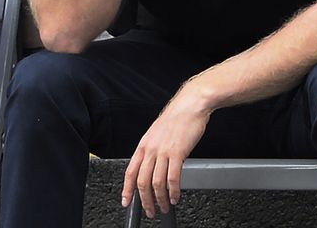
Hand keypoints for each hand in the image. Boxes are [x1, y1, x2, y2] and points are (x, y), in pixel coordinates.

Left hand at [121, 84, 211, 218]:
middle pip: (142, 181)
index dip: (127, 189)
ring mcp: (163, 151)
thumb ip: (152, 150)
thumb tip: (150, 167)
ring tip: (164, 206)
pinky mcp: (177, 153)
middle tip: (150, 211)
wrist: (190, 105)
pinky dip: (173, 191)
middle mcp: (150, 149)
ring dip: (160, 199)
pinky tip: (175, 196)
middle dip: (145, 200)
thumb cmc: (176, 118)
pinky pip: (173, 178)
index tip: (127, 202)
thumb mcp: (156, 134)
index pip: (130, 171)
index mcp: (143, 145)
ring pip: (156, 183)